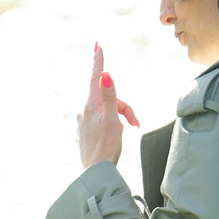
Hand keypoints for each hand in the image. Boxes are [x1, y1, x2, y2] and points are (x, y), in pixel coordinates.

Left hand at [76, 42, 137, 169]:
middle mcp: (84, 111)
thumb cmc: (107, 147)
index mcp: (91, 105)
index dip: (98, 61)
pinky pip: (100, 122)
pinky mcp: (84, 132)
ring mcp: (83, 122)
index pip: (96, 77)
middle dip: (124, 107)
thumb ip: (109, 96)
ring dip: (119, 118)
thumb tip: (105, 74)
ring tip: (127, 132)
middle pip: (107, 99)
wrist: (95, 172)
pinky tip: (113, 138)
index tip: (97, 46)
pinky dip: (111, 125)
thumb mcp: (112, 120)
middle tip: (135, 123)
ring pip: (105, 111)